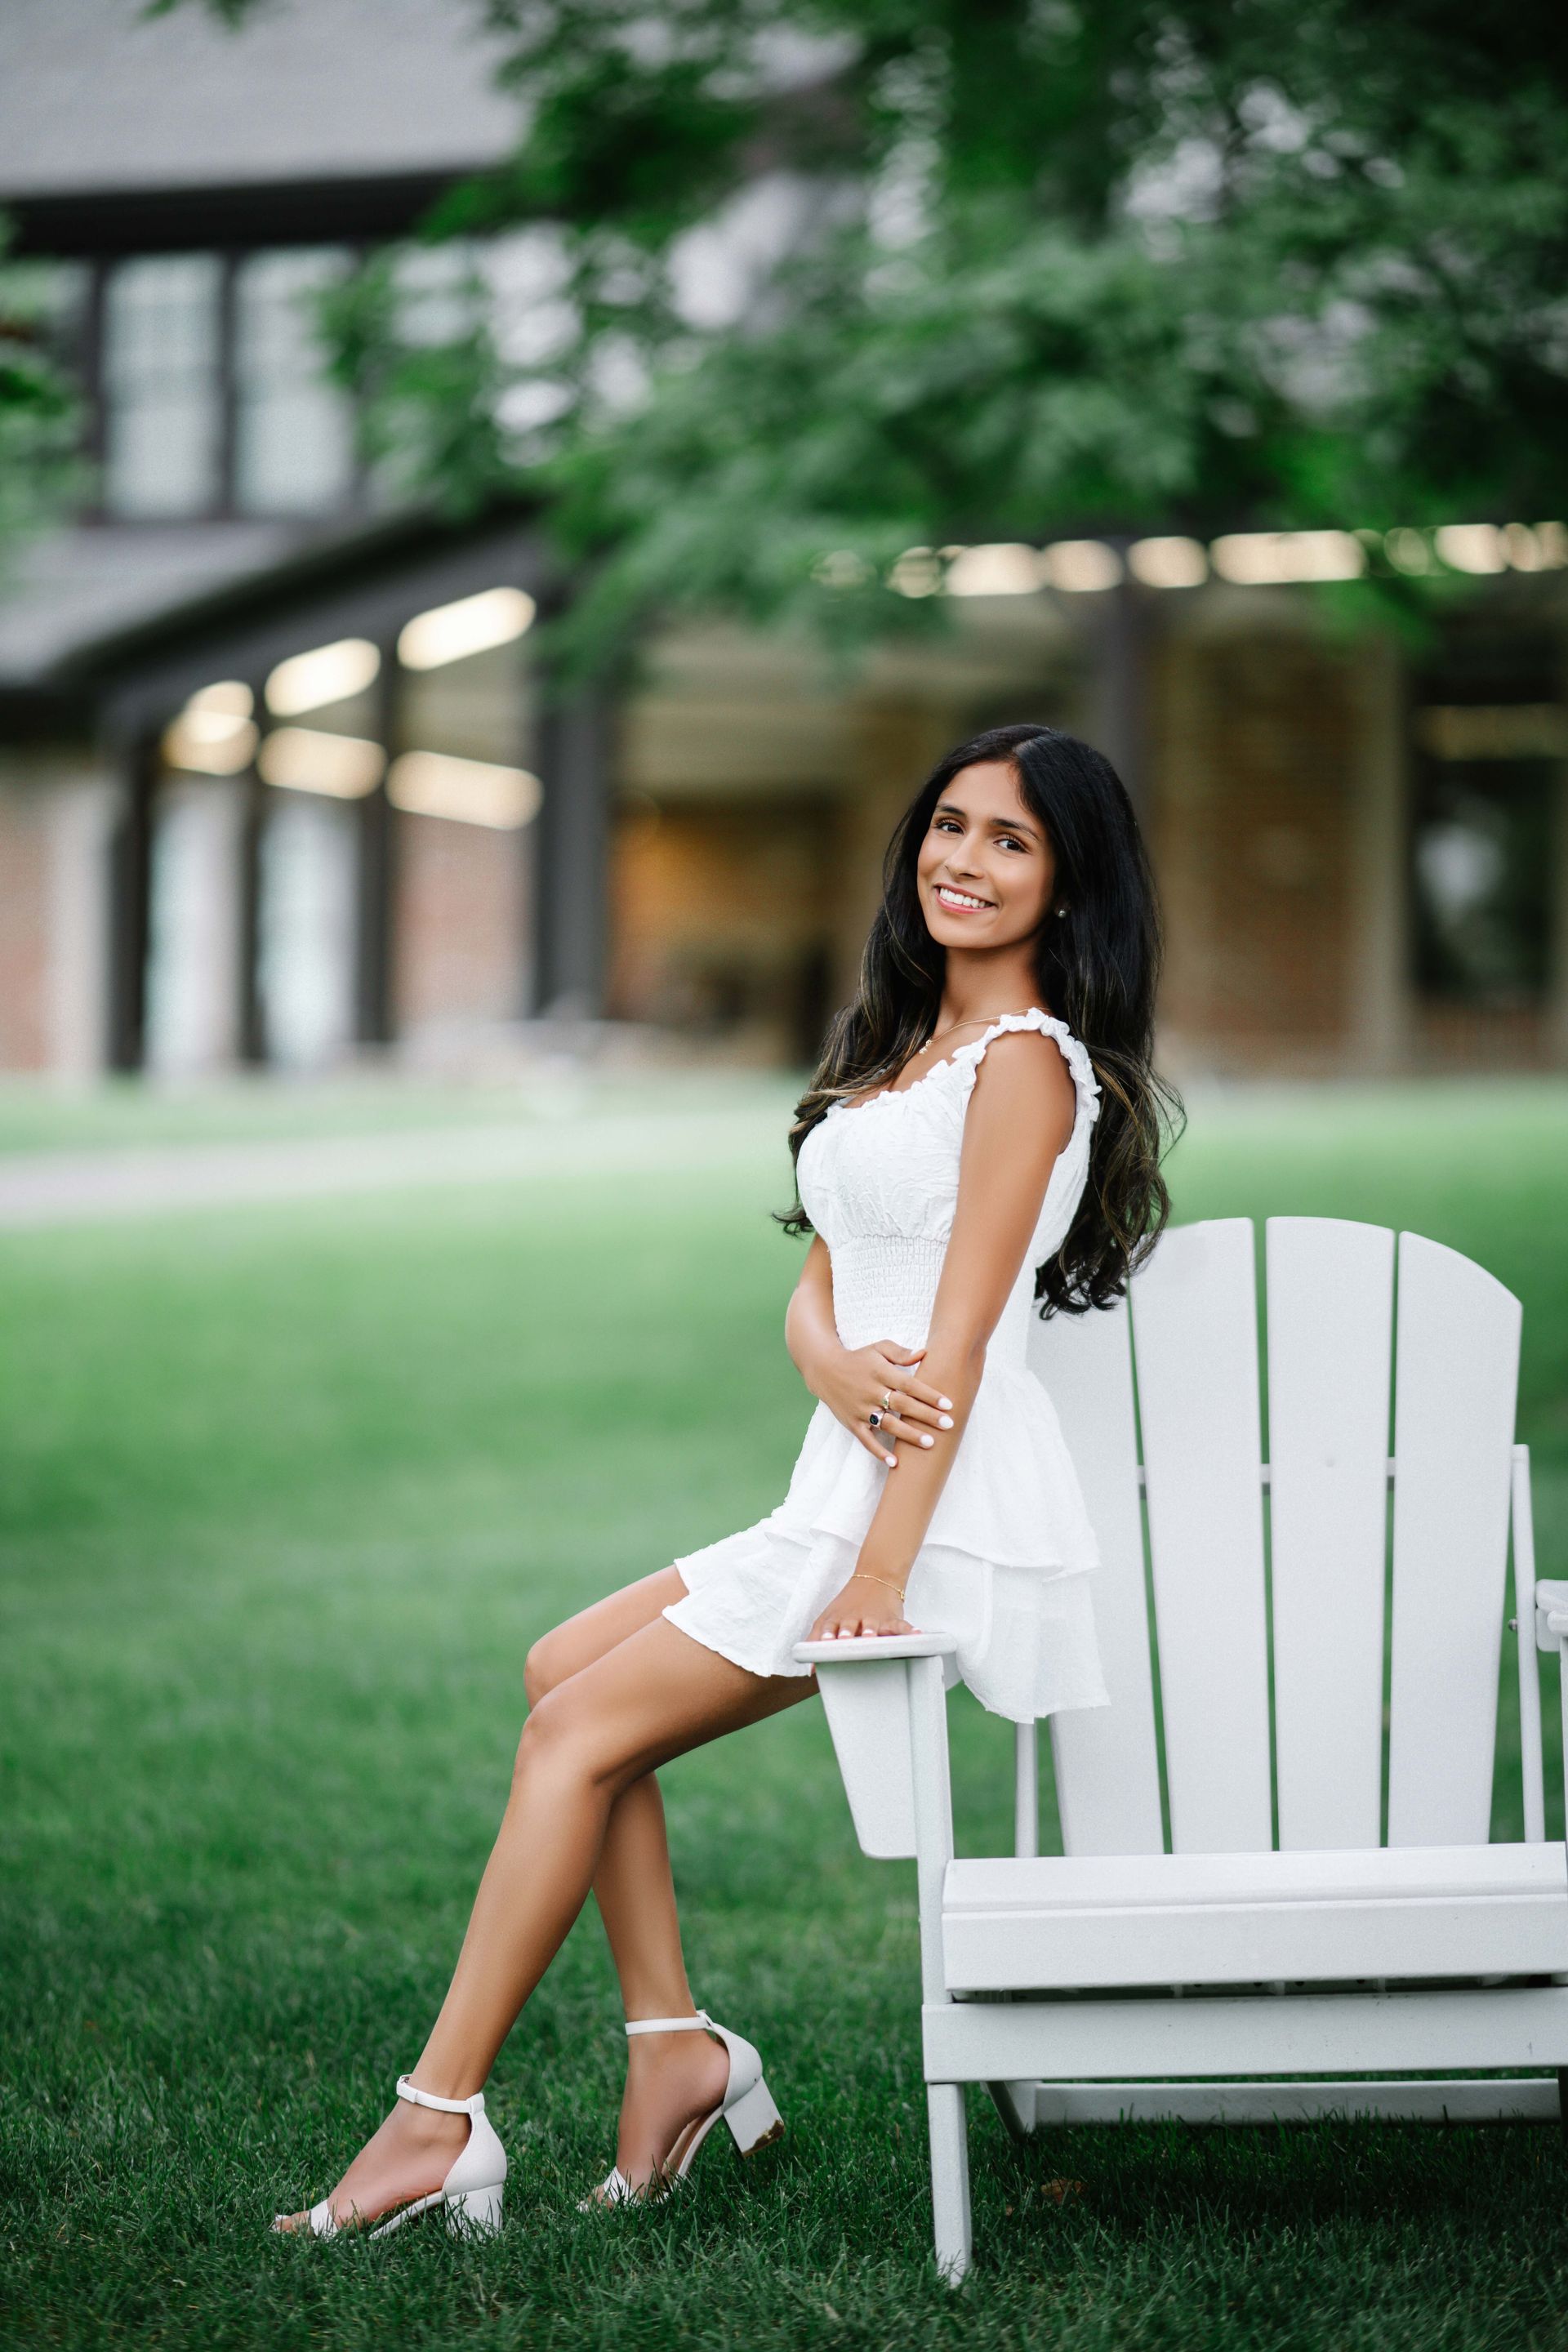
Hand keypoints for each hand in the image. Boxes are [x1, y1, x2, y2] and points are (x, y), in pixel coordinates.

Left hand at [809, 1571, 914, 1640]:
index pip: (829, 1626)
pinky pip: (901, 1625)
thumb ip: (816, 1639)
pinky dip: (910, 1630)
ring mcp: (873, 1617)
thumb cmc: (848, 1604)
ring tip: (872, 1635)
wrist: (874, 1578)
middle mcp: (854, 1618)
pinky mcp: (891, 1618)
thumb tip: (810, 1670)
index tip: (824, 1643)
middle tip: (846, 1639)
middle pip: (849, 1625)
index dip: (827, 1635)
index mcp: (837, 1618)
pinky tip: (916, 1634)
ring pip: (872, 1624)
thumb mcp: (828, 1618)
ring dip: (872, 1630)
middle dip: (847, 1632)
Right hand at [812, 1342, 953, 1467]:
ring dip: (909, 1434)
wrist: (824, 1370)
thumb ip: (901, 1353)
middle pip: (902, 1405)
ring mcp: (861, 1409)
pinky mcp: (852, 1423)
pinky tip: (895, 1462)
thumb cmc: (858, 1359)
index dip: (929, 1394)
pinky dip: (879, 1452)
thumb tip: (925, 1353)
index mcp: (880, 1372)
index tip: (948, 1404)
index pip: (908, 1384)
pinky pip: (866, 1440)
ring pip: (888, 1424)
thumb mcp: (878, 1348)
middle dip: (926, 1416)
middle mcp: (870, 1391)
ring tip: (930, 1443)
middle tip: (948, 1424)